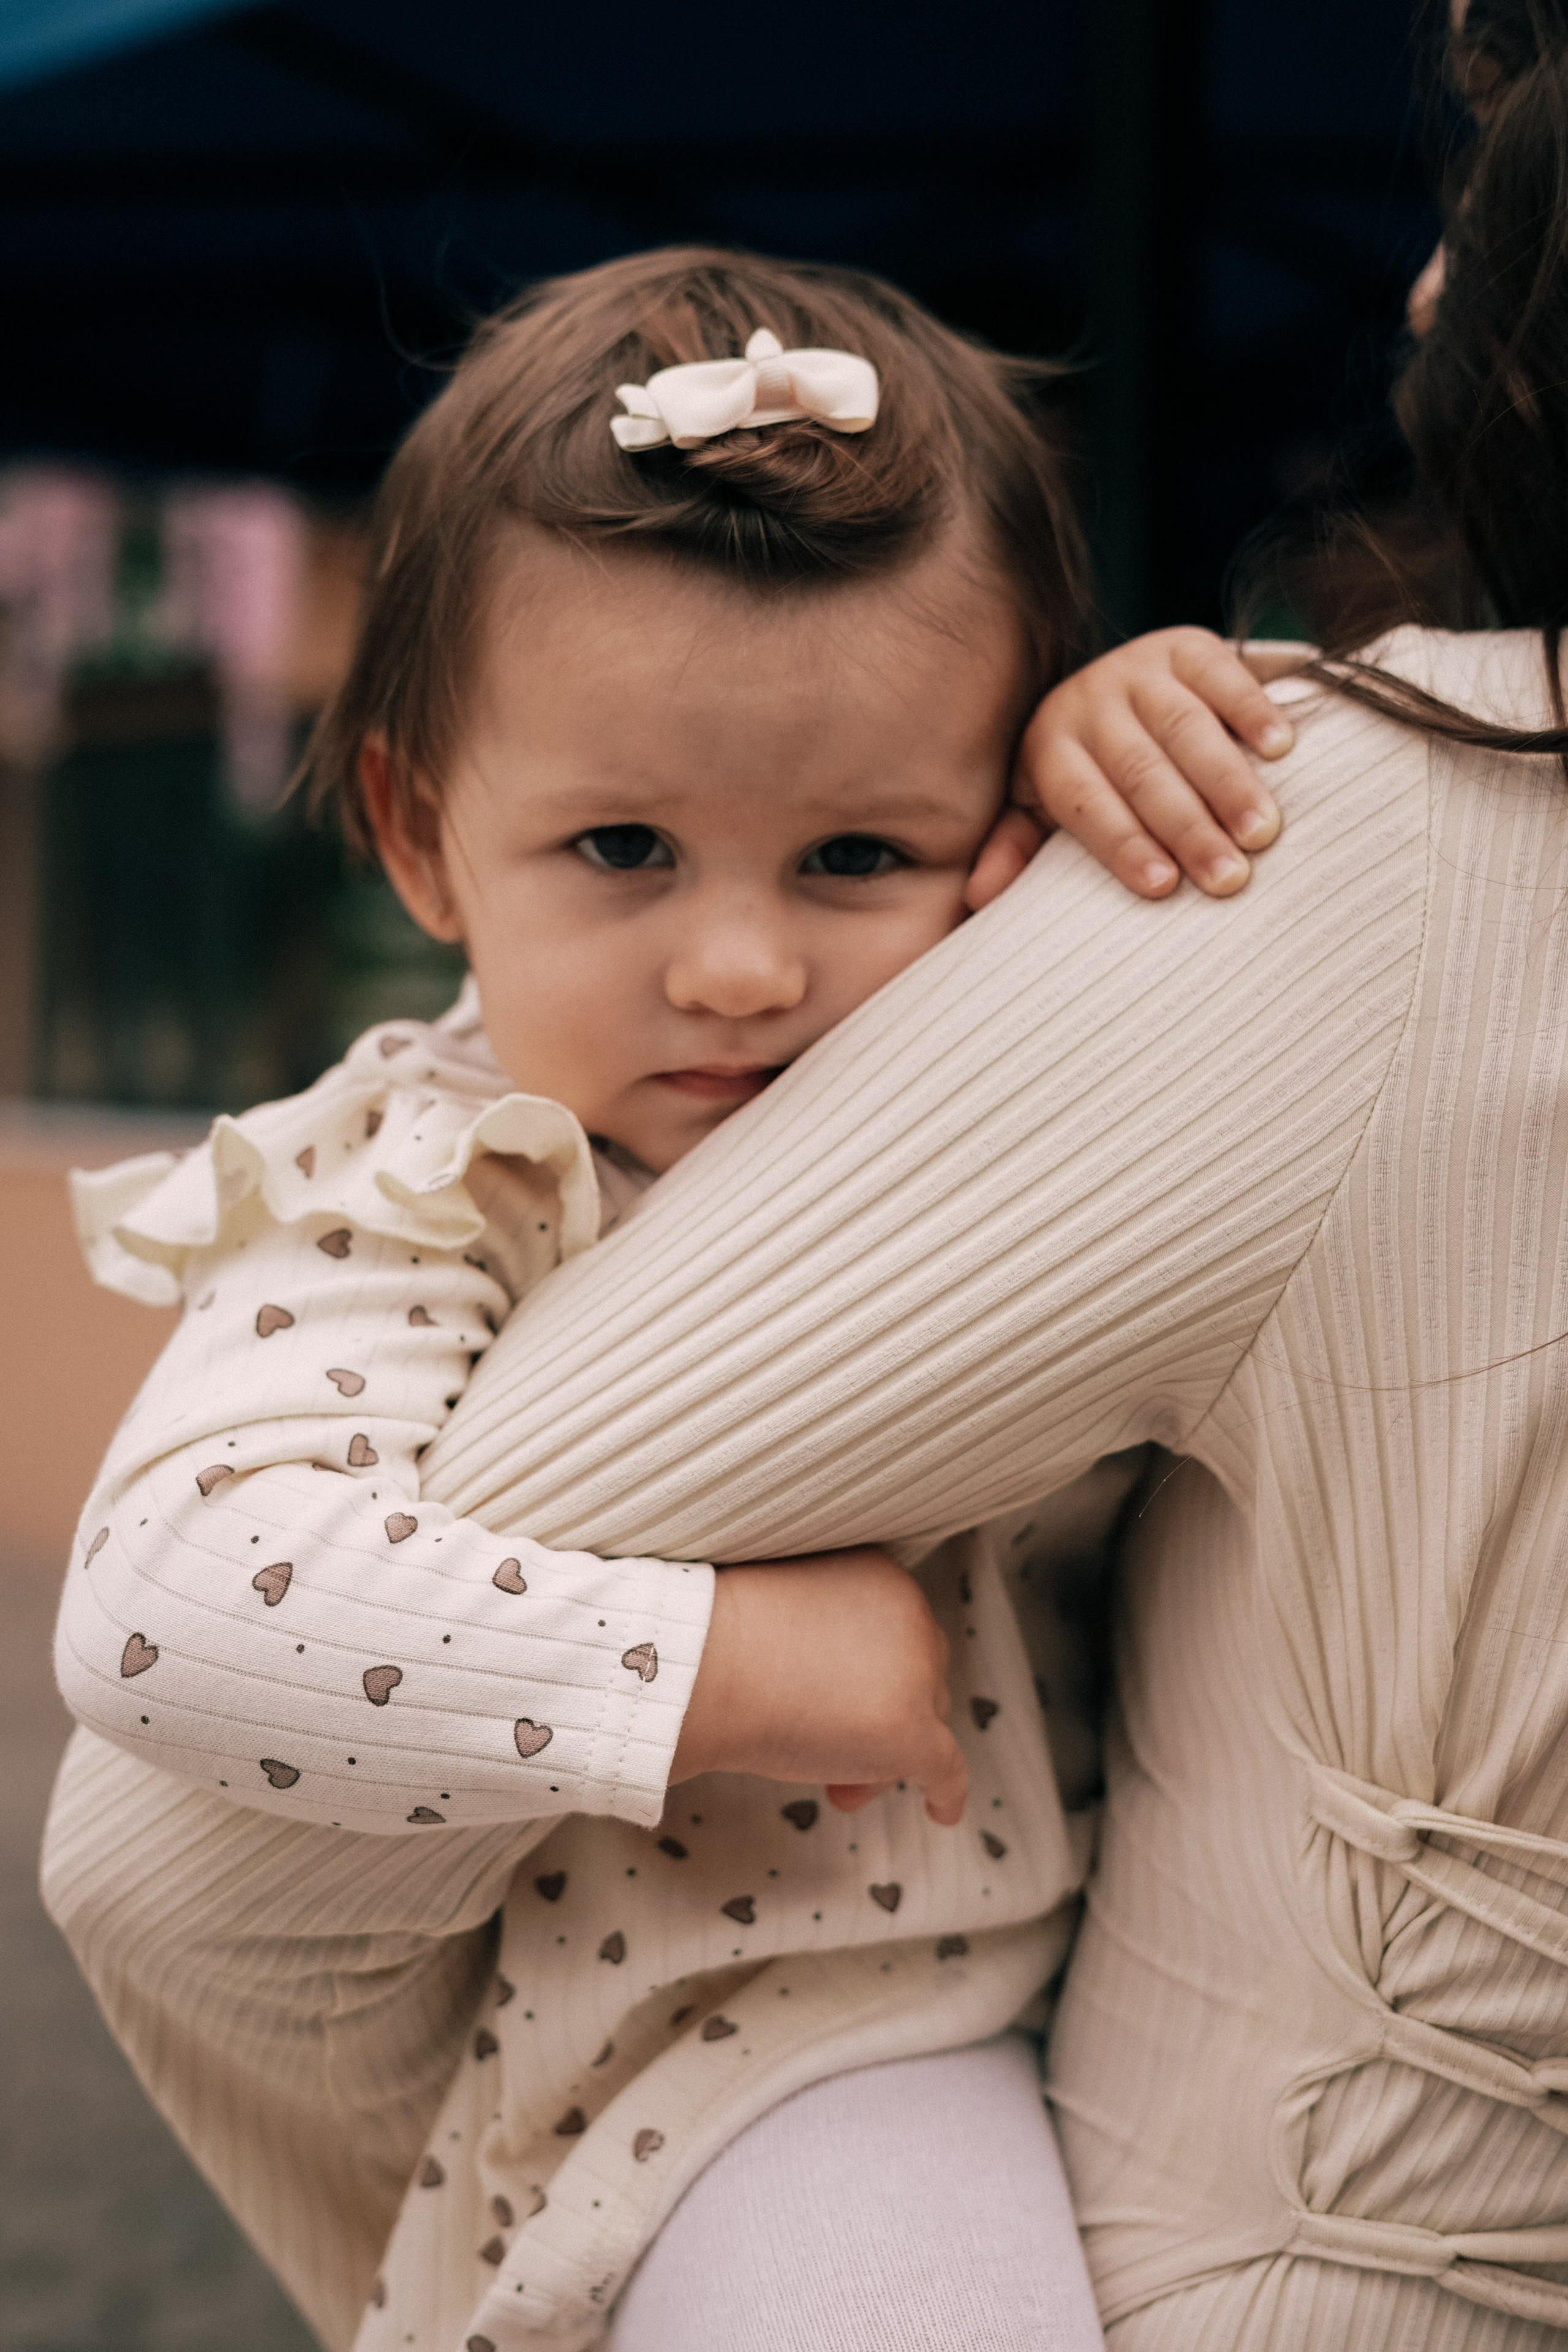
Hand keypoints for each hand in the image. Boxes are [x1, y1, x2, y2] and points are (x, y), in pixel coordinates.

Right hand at [670, 1547, 967, 1825]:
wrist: (704, 1663)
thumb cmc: (723, 1635)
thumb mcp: (793, 1605)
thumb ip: (831, 1628)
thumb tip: (834, 1678)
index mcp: (884, 1579)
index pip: (900, 1635)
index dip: (869, 1676)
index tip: (828, 1701)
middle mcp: (914, 1617)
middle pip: (918, 1678)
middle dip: (880, 1715)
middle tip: (826, 1745)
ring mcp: (916, 1676)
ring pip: (924, 1723)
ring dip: (885, 1754)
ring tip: (834, 1783)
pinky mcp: (910, 1732)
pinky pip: (945, 1770)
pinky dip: (945, 1791)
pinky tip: (942, 1811)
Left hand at [1015, 627, 1301, 899]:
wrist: (1118, 687)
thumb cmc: (1087, 773)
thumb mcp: (1040, 807)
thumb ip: (1016, 848)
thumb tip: (978, 896)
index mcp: (1049, 745)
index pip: (1087, 801)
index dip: (1124, 844)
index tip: (1163, 887)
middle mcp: (1091, 700)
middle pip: (1142, 770)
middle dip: (1187, 827)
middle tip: (1228, 877)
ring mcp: (1140, 668)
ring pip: (1186, 728)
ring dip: (1228, 783)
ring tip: (1262, 832)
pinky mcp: (1187, 645)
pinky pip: (1224, 674)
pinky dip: (1254, 711)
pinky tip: (1282, 750)